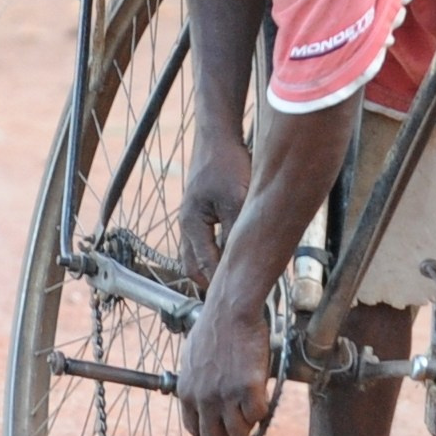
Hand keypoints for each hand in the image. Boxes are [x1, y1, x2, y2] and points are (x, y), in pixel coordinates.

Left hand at [177, 293, 270, 435]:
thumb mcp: (191, 358)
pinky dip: (263, 410)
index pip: (194, 430)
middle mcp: (203, 398)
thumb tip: (201, 396)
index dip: (210, 435)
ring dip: (249, 425)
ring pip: (239, 432)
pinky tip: (263, 396)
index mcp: (186, 392)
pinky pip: (259, 415)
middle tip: (242, 429)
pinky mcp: (248, 388)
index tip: (221, 432)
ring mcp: (225, 395)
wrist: (231, 309)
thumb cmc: (214, 326)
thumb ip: (195, 382)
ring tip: (253, 409)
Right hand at [178, 129, 250, 288]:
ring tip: (233, 283)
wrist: (218, 136)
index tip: (238, 299)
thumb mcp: (237, 200)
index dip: (221, 285)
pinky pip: (205, 241)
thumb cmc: (226, 164)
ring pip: (197, 255)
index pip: (205, 266)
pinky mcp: (202, 210)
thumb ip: (238, 231)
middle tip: (233, 298)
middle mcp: (188, 224)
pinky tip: (234, 255)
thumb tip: (247, 259)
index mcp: (193, 225)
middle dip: (211, 284)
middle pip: (193, 267)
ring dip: (212, 269)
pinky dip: (216, 253)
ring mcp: (192, 217)